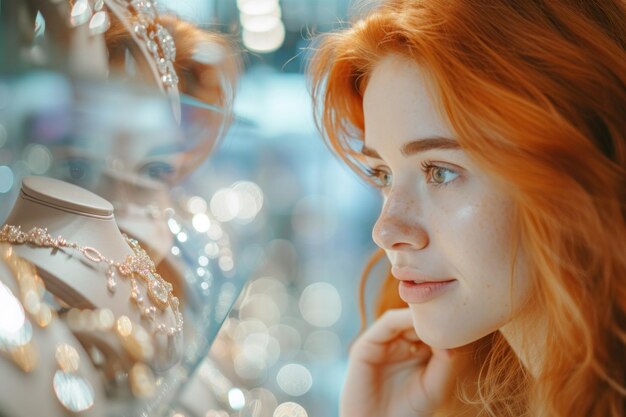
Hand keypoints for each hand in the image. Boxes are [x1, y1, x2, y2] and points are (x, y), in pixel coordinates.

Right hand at [340, 308, 471, 416]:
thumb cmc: (407, 412)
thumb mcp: (435, 387)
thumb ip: (445, 362)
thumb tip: (456, 339)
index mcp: (417, 352)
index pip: (435, 328)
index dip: (450, 323)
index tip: (469, 323)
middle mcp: (400, 343)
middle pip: (421, 318)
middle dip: (439, 315)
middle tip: (458, 315)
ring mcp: (383, 342)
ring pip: (406, 317)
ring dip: (424, 315)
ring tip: (442, 320)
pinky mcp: (367, 344)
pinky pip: (388, 323)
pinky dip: (405, 319)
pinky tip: (423, 324)